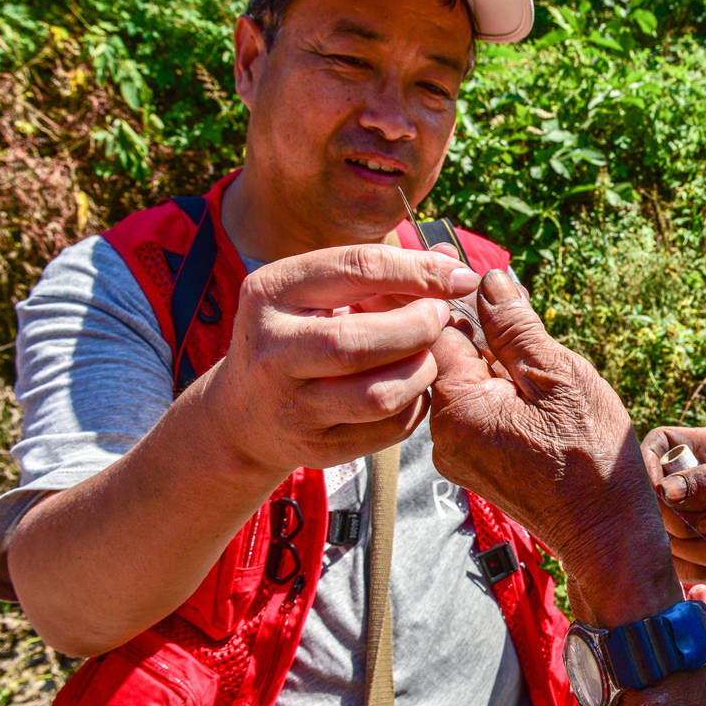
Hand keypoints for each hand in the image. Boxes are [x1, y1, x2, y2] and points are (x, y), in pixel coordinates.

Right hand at [201, 243, 480, 479]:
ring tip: (426, 357)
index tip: (461, 276)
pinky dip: (416, 406)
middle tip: (440, 319)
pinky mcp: (317, 448)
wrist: (244, 412)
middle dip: (418, 327)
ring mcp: (292, 406)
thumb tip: (451, 258)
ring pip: (379, 395)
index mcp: (272, 291)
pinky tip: (412, 389)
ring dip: (421, 372)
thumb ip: (381, 273)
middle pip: (361, 342)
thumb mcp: (320, 293)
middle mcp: (273, 350)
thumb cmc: (299, 334)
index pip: (358, 270)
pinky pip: (388, 430)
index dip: (420, 272)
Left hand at [428, 271, 678, 609]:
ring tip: (541, 364)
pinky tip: (539, 396)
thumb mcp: (559, 376)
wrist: (608, 534)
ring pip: (467, 385)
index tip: (467, 268)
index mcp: (457, 407)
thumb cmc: (591, 458)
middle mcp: (444, 435)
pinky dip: (503, 394)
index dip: (455, 297)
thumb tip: (488, 281)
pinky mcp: (477, 467)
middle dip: (483, 332)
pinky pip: (479, 412)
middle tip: (520, 316)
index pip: (436, 332)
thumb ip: (516, 327)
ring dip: (498, 364)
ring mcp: (459, 455)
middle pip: (449, 358)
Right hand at [642, 425, 705, 648]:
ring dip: (698, 546)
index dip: (649, 466)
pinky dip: (701, 565)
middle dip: (682, 518)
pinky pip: (671, 560)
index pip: (659, 444)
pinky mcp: (689, 549)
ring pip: (659, 532)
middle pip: (650, 494)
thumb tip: (666, 490)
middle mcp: (693, 478)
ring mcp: (689, 515)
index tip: (663, 494)